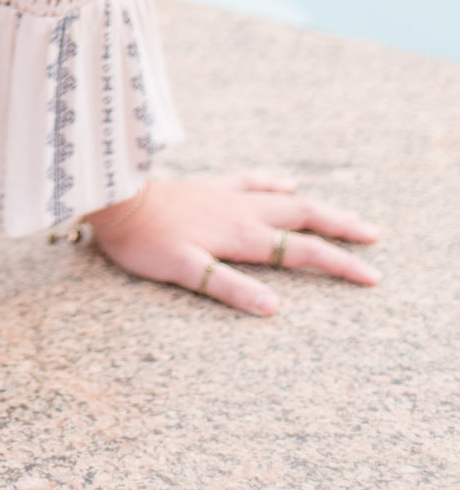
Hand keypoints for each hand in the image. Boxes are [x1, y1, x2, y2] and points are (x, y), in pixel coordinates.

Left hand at [85, 172, 379, 315]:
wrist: (115, 198)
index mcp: (241, 235)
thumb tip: (274, 308)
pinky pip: (252, 180)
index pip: (302, 251)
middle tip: (374, 237)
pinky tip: (288, 181)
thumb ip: (228, 288)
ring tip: (347, 214)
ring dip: (319, 207)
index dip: (339, 264)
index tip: (372, 276)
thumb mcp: (185, 271)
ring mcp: (227, 195)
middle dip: (341, 228)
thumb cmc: (145, 240)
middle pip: (304, 217)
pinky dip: (275, 182)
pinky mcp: (210, 187)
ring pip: (285, 199)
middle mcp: (242, 211)